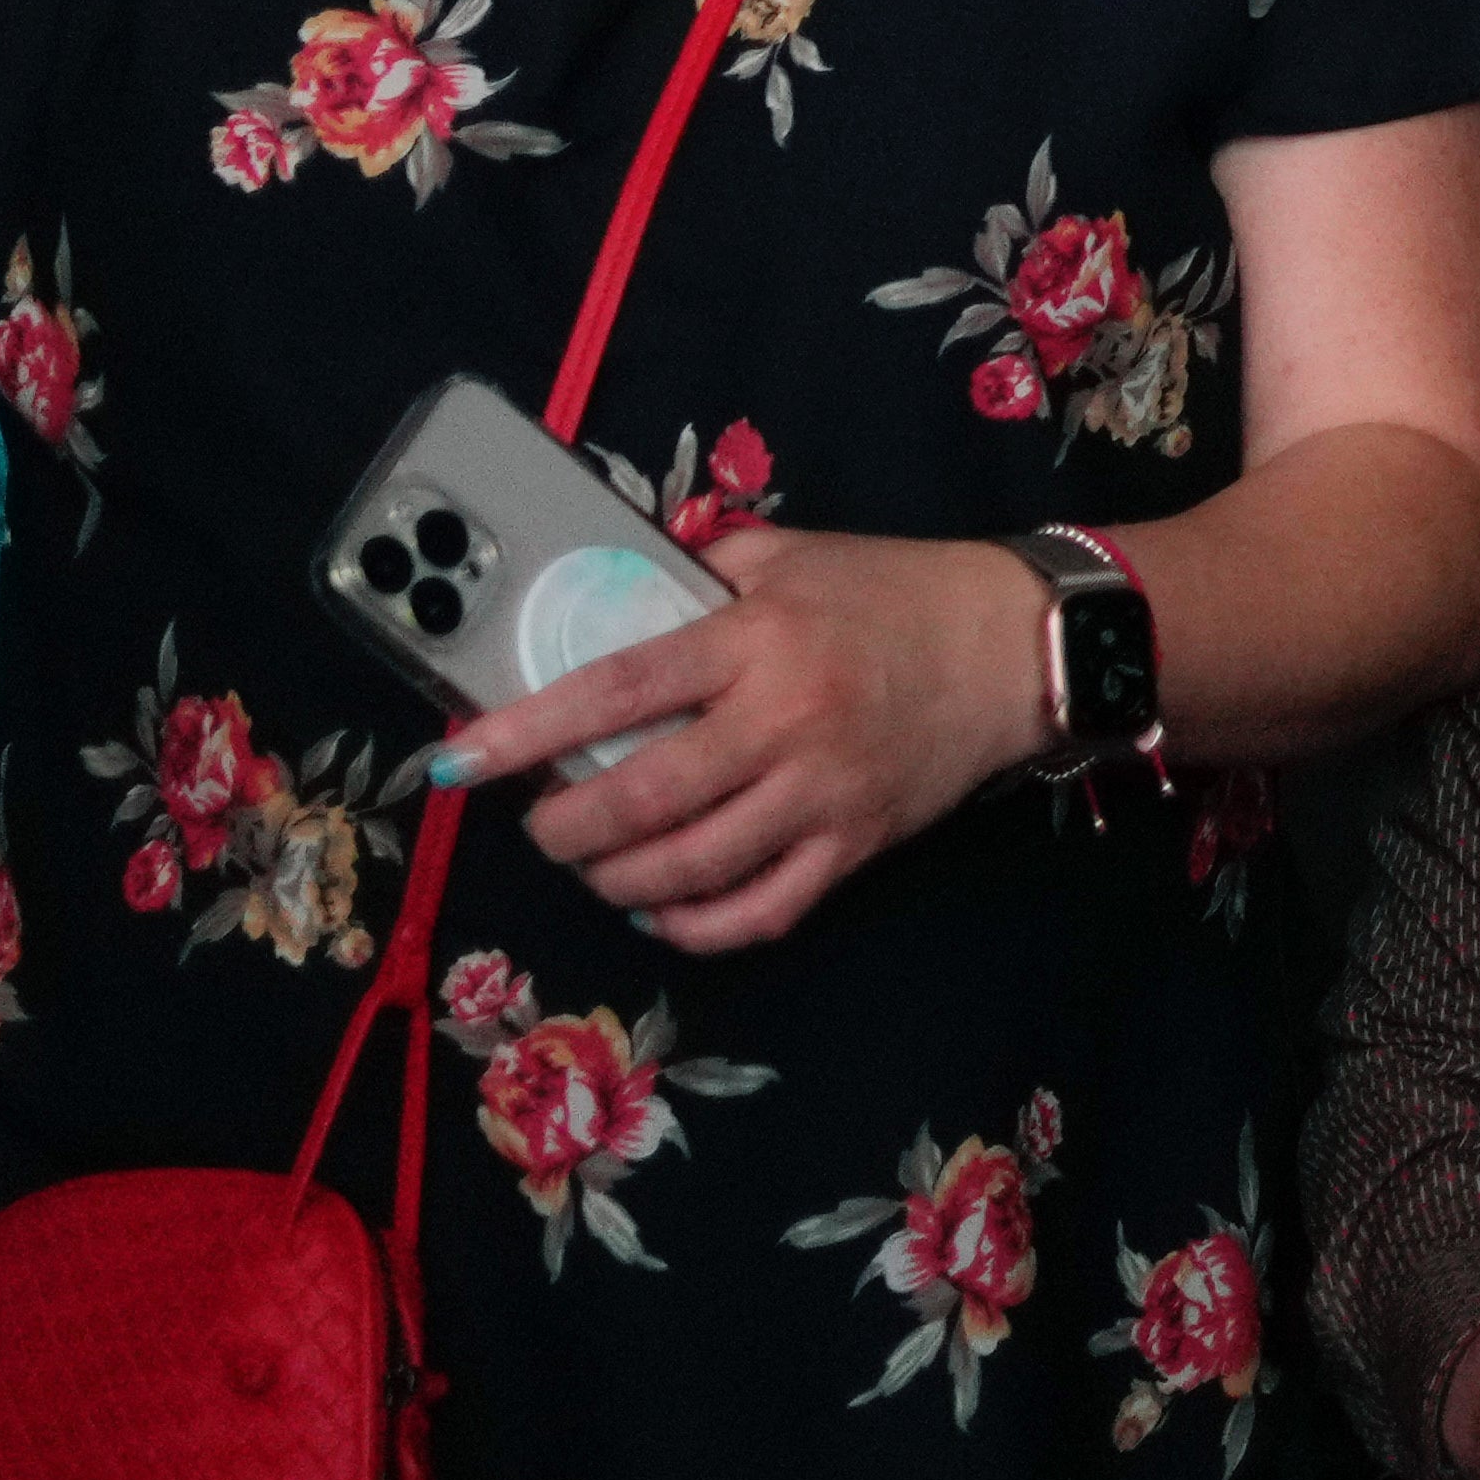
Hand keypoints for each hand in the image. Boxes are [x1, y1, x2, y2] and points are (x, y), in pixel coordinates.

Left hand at [446, 526, 1047, 954]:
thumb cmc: (897, 590)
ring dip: (617, 879)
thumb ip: (703, 567)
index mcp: (759, 639)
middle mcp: (784, 721)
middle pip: (644, 797)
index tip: (460, 758)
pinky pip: (759, 910)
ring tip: (593, 864)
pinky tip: (659, 907)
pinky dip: (695, 924)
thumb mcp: (797, 555)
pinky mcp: (855, 845)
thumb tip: (613, 576)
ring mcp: (821, 794)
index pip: (620, 687)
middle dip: (566, 826)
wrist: (1019, 644)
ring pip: (691, 868)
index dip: (530, 729)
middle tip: (540, 824)